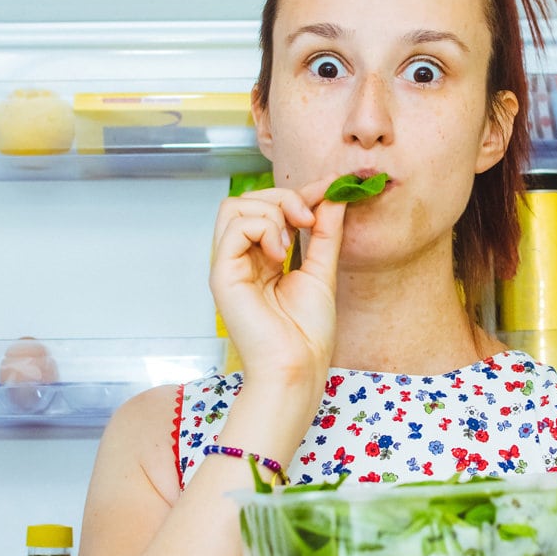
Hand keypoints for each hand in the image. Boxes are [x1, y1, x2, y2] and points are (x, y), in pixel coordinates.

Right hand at [209, 177, 346, 386]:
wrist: (297, 368)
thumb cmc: (307, 333)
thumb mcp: (322, 270)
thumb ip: (326, 232)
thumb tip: (334, 195)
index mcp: (262, 258)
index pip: (269, 207)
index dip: (299, 192)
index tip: (331, 187)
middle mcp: (241, 258)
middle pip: (247, 200)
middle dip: (283, 197)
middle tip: (309, 219)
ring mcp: (229, 265)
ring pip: (234, 206)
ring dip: (272, 213)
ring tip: (291, 243)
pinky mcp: (222, 274)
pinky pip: (233, 227)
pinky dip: (262, 229)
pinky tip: (278, 254)